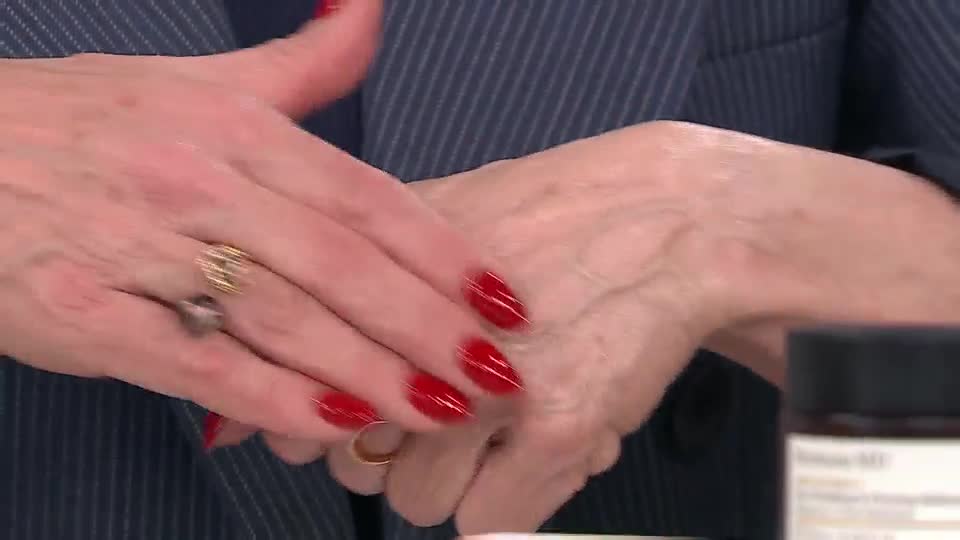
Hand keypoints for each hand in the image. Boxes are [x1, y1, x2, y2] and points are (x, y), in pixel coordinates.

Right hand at [0, 0, 527, 446]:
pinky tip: (336, 422)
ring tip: (440, 408)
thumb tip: (366, 8)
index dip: (441, 251)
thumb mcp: (193, 77)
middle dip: (427, 325)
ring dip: (371, 371)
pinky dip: (272, 397)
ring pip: (282, 317)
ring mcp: (140, 250)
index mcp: (233, 126)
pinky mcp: (87, 315)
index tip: (503, 299)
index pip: (364, 195)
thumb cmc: (81, 122)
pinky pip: (197, 365)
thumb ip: (299, 63)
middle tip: (496, 373)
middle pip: (338, 262)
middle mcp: (197, 182)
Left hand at [328, 121, 959, 533]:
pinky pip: (486, 522)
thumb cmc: (551, 223)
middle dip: (397, 451)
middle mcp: (416, 342)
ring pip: (415, 503)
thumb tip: (282, 391)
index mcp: (376, 289)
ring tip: (506, 425)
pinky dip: (513, 493)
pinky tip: (546, 438)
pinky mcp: (555, 428)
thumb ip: (356, 299)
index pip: (302, 403)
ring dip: (458, 478)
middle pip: (352, 465)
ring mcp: (485, 390)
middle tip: (452, 411)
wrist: (667, 218)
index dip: (335, 419)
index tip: (368, 412)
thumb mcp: (432, 226)